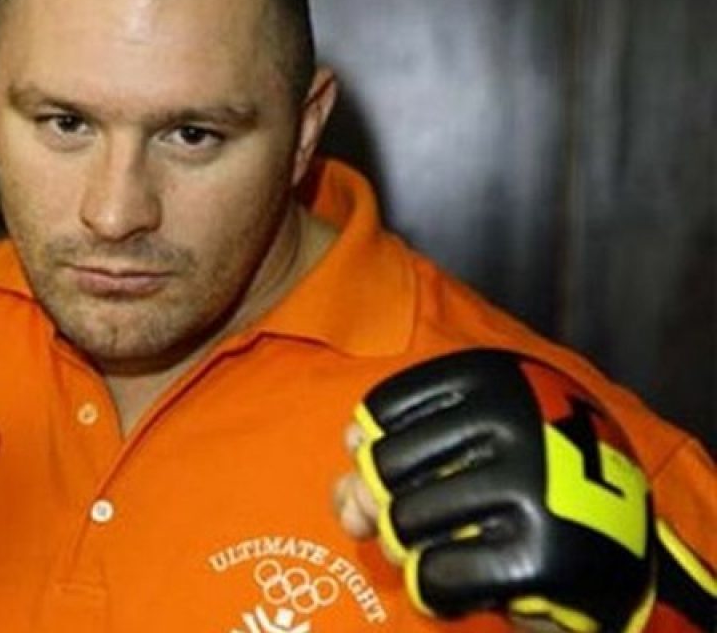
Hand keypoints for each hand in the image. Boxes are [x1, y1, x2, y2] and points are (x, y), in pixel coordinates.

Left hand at [335, 349, 653, 631]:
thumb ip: (387, 456)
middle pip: (383, 469)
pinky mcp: (544, 554)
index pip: (382, 413)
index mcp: (493, 375)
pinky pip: (434, 577)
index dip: (377, 454)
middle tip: (426, 525)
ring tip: (455, 549)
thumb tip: (346, 494)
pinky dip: (437, 591)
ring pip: (403, 524)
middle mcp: (516, 417)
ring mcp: (534, 484)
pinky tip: (473, 583)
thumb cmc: (519, 485)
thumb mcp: (462, 447)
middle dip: (388, 509)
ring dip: (413, 552)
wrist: (619, 549)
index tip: (411, 475)